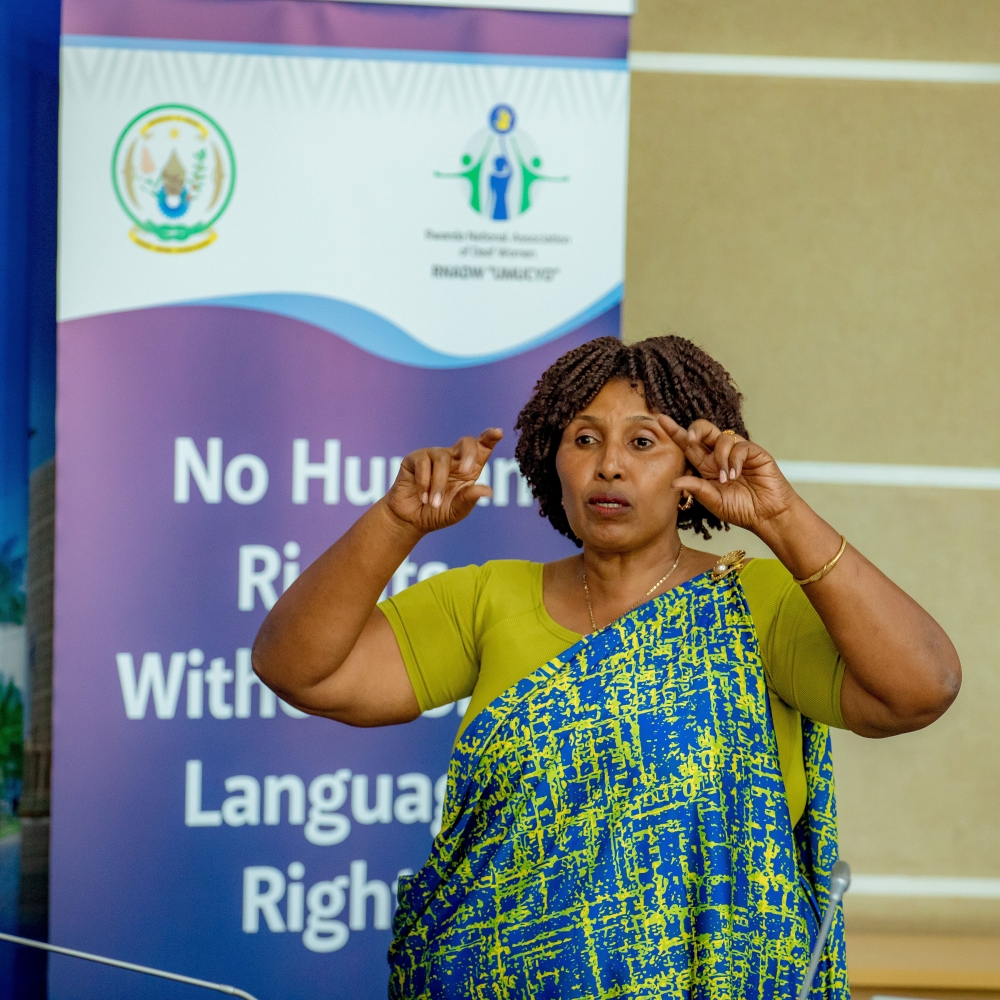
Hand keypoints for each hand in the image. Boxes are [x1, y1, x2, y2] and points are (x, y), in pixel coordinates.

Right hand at [384, 429, 502, 532]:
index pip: (481, 448)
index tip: (498, 433)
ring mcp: (433, 456)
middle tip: (467, 472)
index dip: (490, 437)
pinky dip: (424, 484)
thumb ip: (469, 499)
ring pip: (442, 460)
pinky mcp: (414, 459)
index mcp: (468, 469)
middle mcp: (452, 458)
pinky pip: (423, 464)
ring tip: (434, 504)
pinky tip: (423, 497)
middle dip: (469, 454)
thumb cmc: (437, 513)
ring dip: (439, 485)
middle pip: (466, 442)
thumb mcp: (457, 510)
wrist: (411, 520)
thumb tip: (488, 490)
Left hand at [659, 416, 799, 534]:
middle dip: (695, 430)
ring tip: (726, 478)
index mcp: (706, 466)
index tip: (660, 419)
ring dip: (720, 458)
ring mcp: (737, 452)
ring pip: (721, 437)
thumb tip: (674, 482)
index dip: (675, 431)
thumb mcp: (713, 501)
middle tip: (690, 439)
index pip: (689, 445)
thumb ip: (696, 489)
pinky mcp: (754, 452)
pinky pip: (739, 446)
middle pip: (704, 430)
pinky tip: (736, 474)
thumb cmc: (741, 509)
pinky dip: (735, 460)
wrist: (767, 514)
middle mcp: (720, 455)